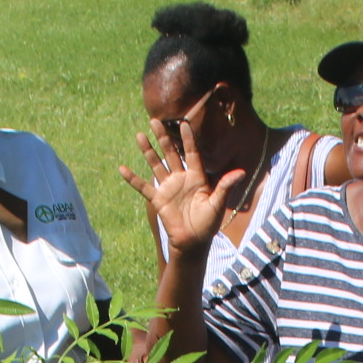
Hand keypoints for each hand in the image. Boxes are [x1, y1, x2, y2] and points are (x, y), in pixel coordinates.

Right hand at [119, 118, 244, 254]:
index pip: (192, 153)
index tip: (183, 123)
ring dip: (148, 150)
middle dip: (163, 137)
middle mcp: (181, 178)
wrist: (193, 241)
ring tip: (140, 135)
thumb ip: (225, 186)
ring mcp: (168, 187)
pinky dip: (132, 178)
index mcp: (197, 177)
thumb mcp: (218, 203)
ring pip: (156, 164)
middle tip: (155, 120)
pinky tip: (122, 168)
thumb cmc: (208, 223)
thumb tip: (241, 172)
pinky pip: (143, 186)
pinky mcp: (158, 199)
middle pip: (171, 153)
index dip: (187, 139)